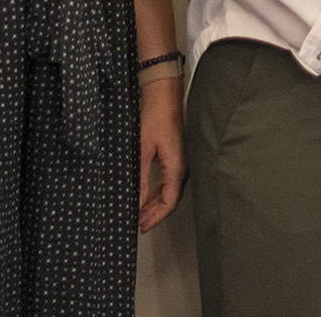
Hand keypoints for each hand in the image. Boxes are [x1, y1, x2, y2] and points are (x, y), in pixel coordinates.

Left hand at [137, 78, 185, 232]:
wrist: (165, 95)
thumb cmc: (157, 116)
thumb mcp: (143, 150)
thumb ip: (141, 178)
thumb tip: (137, 200)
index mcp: (177, 167)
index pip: (169, 202)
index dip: (156, 217)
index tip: (142, 225)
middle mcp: (183, 166)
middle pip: (171, 199)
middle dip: (154, 213)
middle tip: (139, 223)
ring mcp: (182, 161)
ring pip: (170, 190)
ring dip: (155, 203)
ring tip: (141, 212)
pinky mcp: (177, 155)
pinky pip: (169, 180)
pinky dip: (158, 191)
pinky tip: (148, 194)